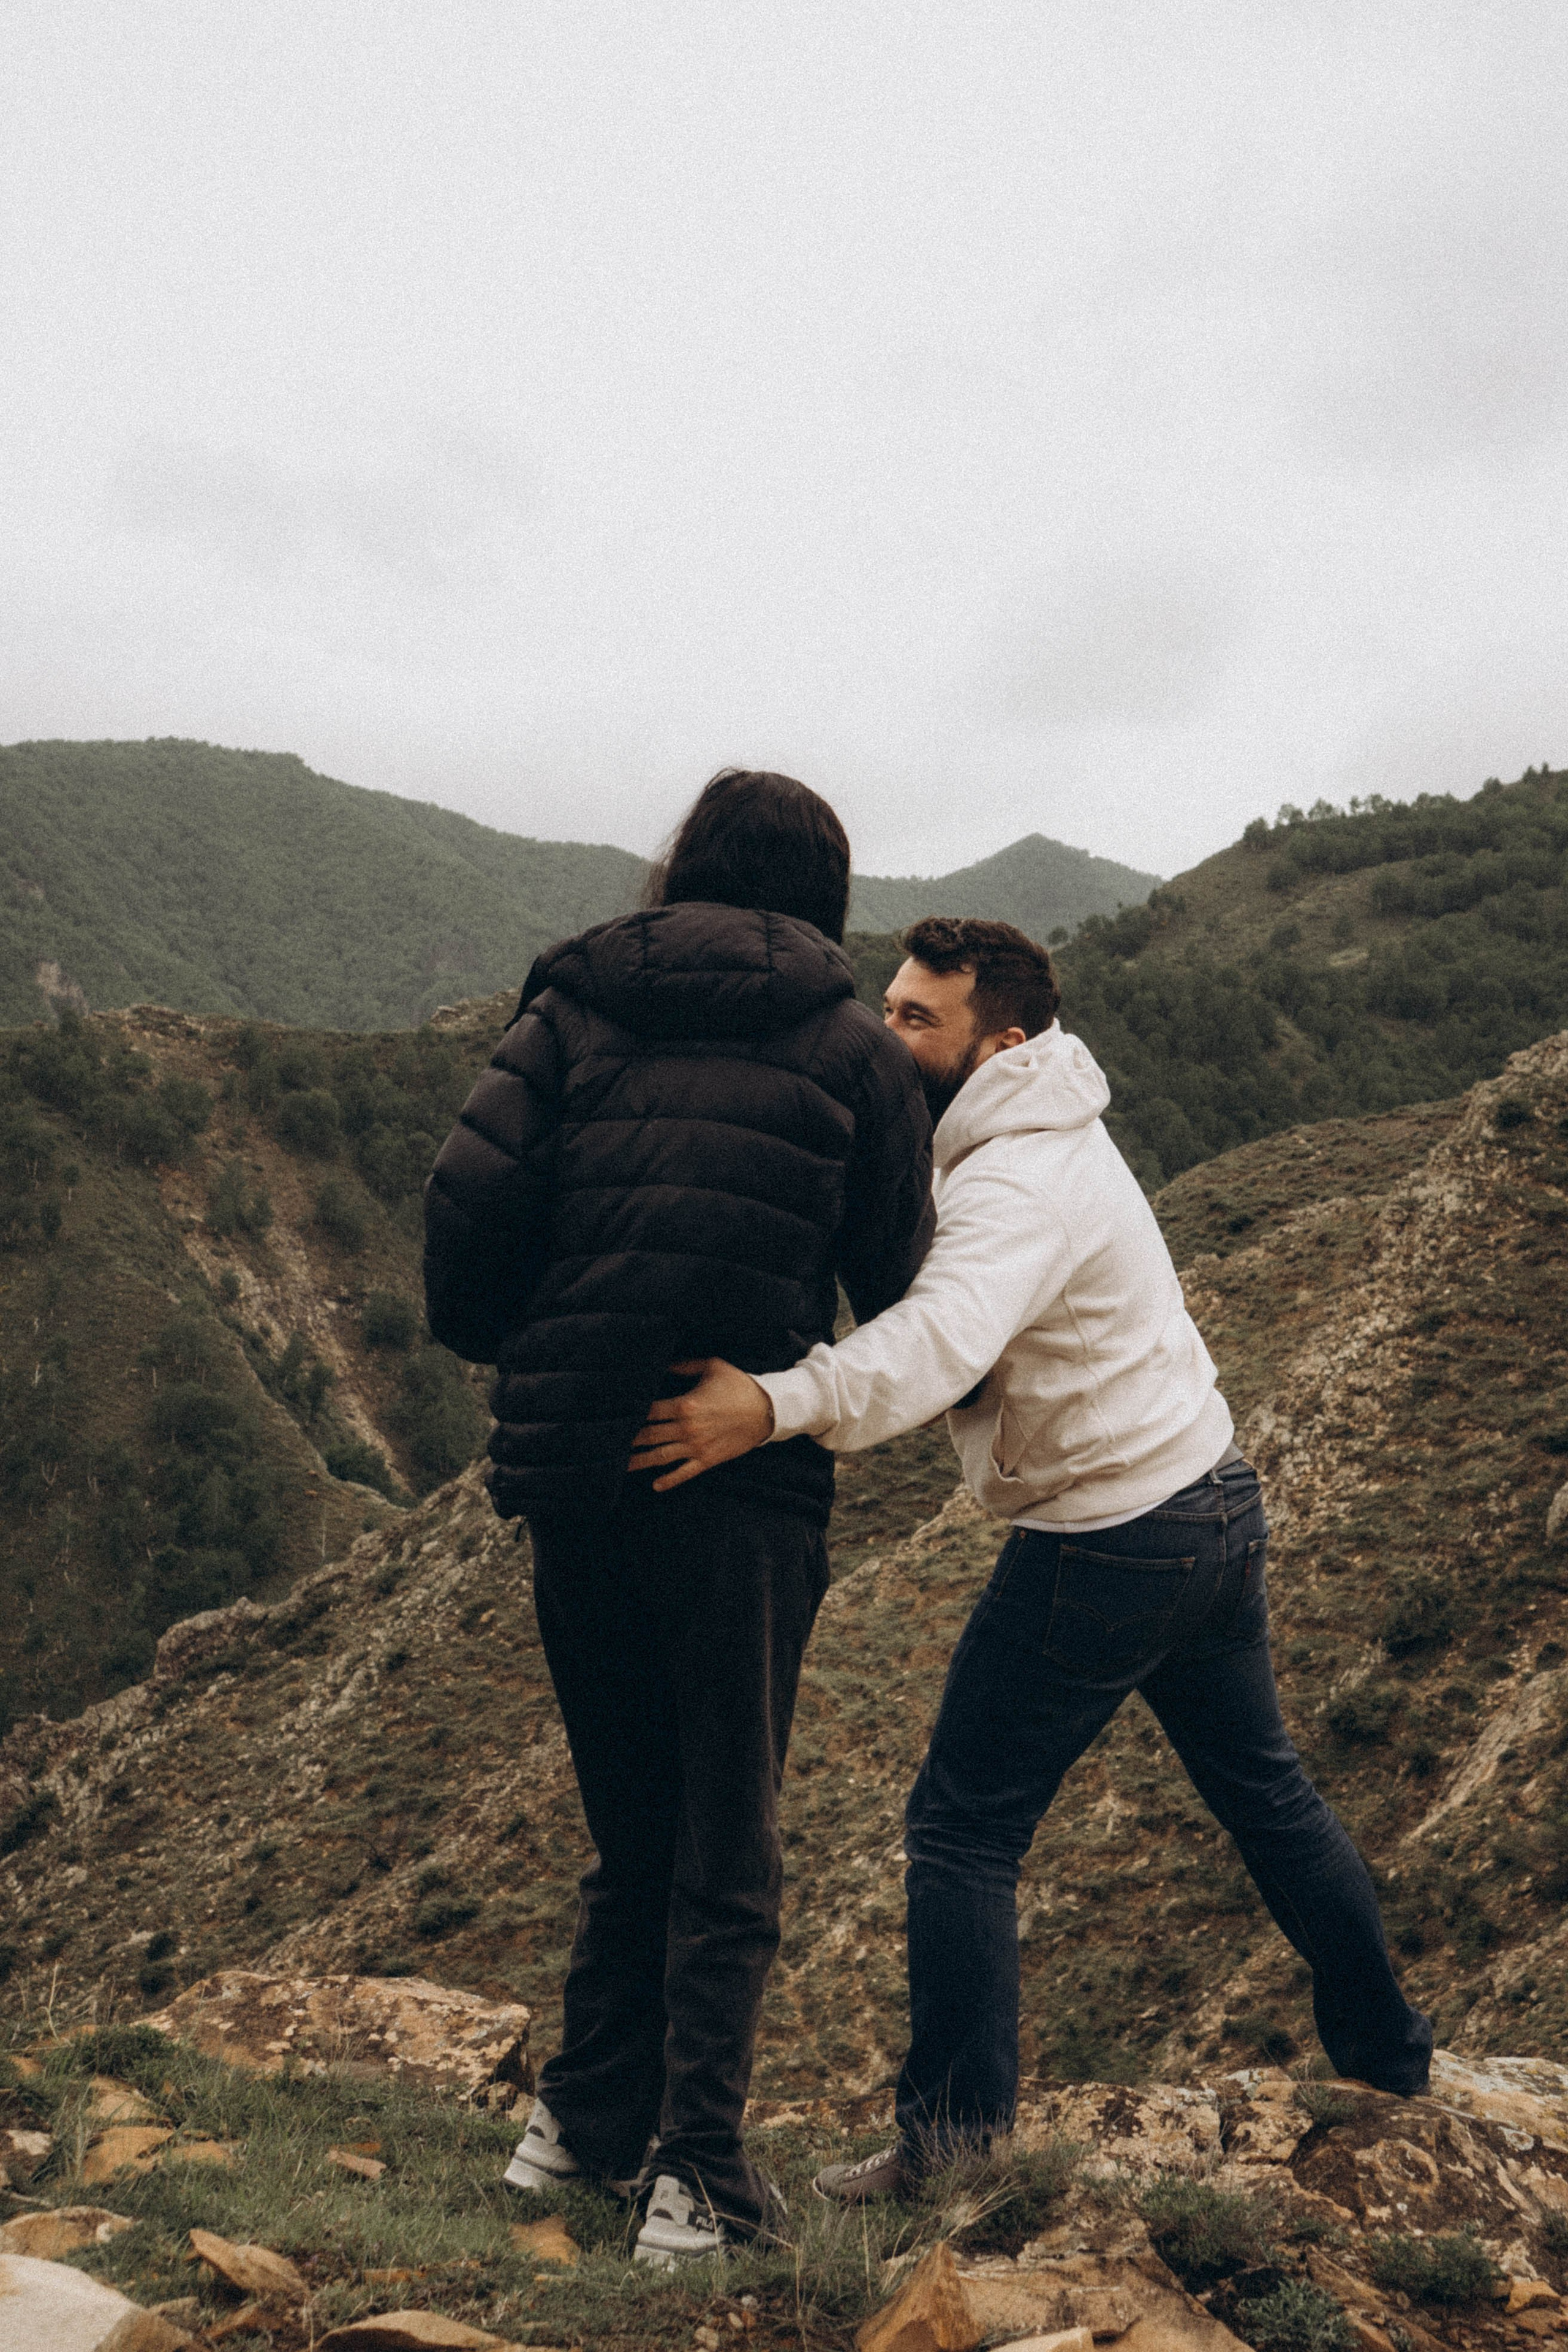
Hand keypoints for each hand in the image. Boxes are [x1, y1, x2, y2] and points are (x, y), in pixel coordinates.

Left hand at [628, 1358, 775, 1491]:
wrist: (767, 1410)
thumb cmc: (739, 1385)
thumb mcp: (712, 1366)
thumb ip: (684, 1366)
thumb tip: (662, 1365)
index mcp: (685, 1404)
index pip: (650, 1410)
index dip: (632, 1413)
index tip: (616, 1415)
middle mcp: (687, 1428)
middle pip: (649, 1435)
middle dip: (629, 1439)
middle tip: (608, 1443)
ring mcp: (697, 1446)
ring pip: (661, 1456)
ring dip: (640, 1461)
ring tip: (621, 1466)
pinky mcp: (708, 1459)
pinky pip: (684, 1472)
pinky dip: (669, 1480)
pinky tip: (655, 1485)